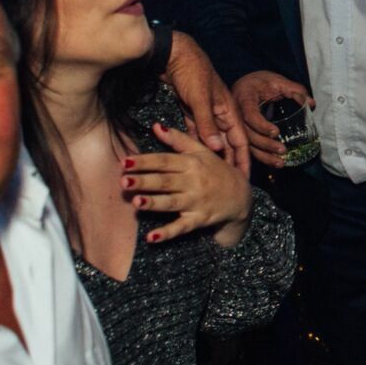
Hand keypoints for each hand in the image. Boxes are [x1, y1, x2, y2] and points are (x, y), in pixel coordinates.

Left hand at [123, 122, 254, 246]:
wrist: (241, 197)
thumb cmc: (216, 171)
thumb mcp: (201, 151)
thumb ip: (178, 139)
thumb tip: (156, 126)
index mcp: (192, 163)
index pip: (165, 161)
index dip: (145, 161)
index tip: (125, 162)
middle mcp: (194, 182)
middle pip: (166, 181)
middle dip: (145, 181)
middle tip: (124, 182)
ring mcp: (197, 202)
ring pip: (172, 203)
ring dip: (155, 203)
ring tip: (136, 202)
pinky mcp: (199, 220)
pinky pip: (182, 227)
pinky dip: (168, 233)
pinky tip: (151, 238)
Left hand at [162, 32, 249, 175]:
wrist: (175, 55)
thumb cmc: (193, 73)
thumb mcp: (201, 98)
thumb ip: (207, 123)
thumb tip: (216, 148)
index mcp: (229, 111)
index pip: (240, 142)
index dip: (244, 161)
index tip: (246, 180)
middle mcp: (220, 116)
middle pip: (228, 145)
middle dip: (231, 164)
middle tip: (230, 186)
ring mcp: (206, 115)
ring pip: (213, 142)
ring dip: (215, 158)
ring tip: (216, 178)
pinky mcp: (192, 114)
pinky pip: (197, 136)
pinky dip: (197, 148)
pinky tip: (194, 162)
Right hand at [231, 70, 313, 168]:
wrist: (244, 84)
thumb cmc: (261, 82)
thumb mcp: (277, 81)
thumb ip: (295, 90)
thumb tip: (311, 104)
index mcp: (244, 98)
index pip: (250, 115)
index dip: (261, 125)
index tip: (276, 132)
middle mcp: (237, 114)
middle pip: (248, 134)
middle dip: (265, 144)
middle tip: (283, 150)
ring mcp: (238, 125)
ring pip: (248, 144)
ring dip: (264, 156)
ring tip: (281, 163)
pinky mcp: (242, 133)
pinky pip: (250, 147)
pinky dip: (262, 157)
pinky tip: (275, 163)